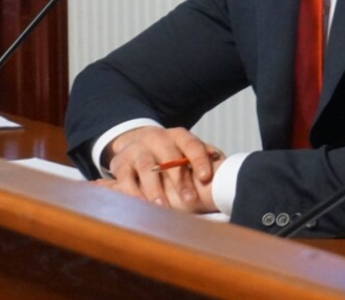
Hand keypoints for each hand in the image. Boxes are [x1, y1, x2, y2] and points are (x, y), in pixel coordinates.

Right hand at [101, 126, 222, 212]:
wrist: (136, 142)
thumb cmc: (171, 153)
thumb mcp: (187, 151)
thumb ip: (205, 157)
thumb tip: (225, 166)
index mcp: (178, 136)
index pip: (192, 145)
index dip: (199, 161)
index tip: (206, 178)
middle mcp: (157, 139)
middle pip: (169, 157)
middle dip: (180, 180)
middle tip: (190, 201)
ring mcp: (137, 149)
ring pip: (146, 167)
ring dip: (155, 189)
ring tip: (163, 207)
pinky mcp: (120, 163)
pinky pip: (124, 178)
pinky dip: (132, 192)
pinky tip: (141, 205)